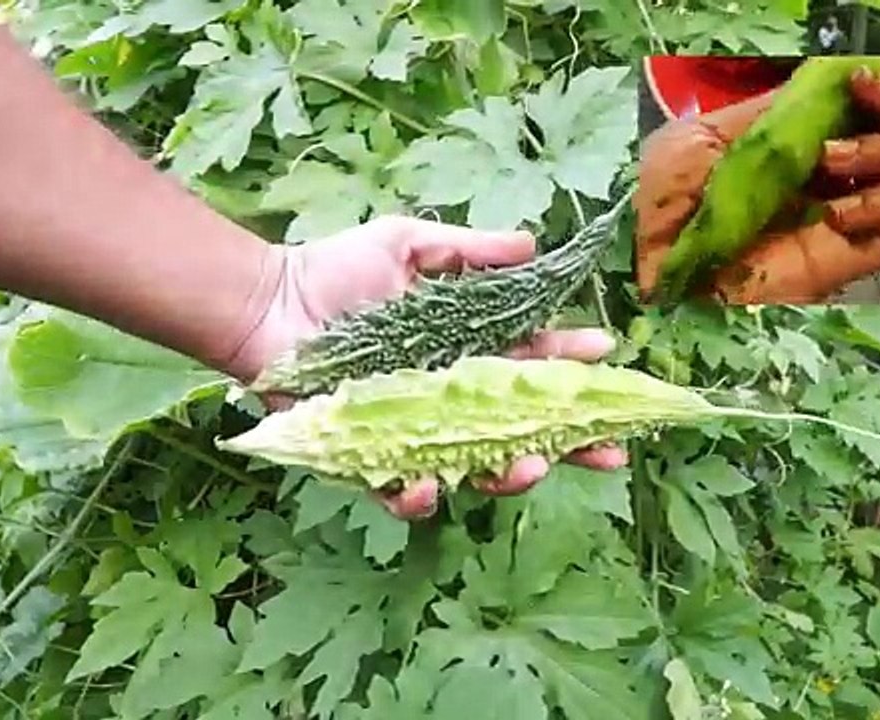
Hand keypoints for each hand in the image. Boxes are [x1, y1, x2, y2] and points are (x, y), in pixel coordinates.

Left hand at [221, 216, 628, 519]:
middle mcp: (452, 398)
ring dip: (511, 474)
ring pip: (476, 468)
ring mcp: (416, 432)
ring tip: (530, 467)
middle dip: (572, 443)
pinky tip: (430, 485)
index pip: (537, 367)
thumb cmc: (337, 271)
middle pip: (524, 428)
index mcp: (470, 351)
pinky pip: (400, 489)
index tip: (609, 361)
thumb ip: (470, 250)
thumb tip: (534, 244)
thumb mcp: (408, 244)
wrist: (268, 303)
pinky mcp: (370, 457)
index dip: (575, 370)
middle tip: (610, 450)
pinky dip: (417, 494)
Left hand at [636, 58, 879, 302]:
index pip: (865, 115)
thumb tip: (822, 81)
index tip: (873, 68)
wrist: (648, 262)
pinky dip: (878, 208)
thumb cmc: (664, 200)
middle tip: (864, 89)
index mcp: (800, 150)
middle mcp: (829, 185)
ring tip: (828, 156)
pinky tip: (836, 210)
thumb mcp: (705, 137)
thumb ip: (765, 113)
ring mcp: (840, 225)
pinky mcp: (842, 263)